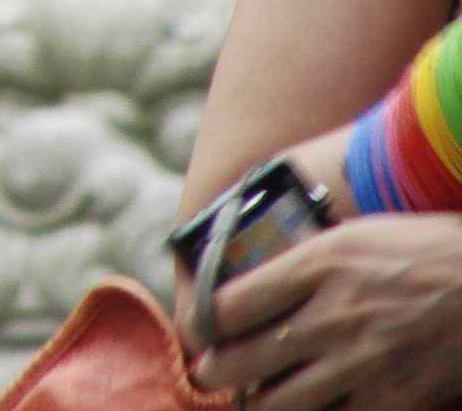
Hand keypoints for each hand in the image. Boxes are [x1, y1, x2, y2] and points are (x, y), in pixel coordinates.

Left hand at [190, 214, 461, 410]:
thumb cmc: (425, 251)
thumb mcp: (352, 236)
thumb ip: (301, 264)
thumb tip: (253, 284)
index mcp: (316, 266)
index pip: (226, 305)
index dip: (204, 324)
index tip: (204, 331)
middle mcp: (331, 317)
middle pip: (238, 362)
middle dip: (214, 372)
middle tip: (213, 372)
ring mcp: (362, 365)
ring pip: (276, 405)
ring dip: (261, 401)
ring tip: (259, 394)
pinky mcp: (395, 401)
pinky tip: (318, 405)